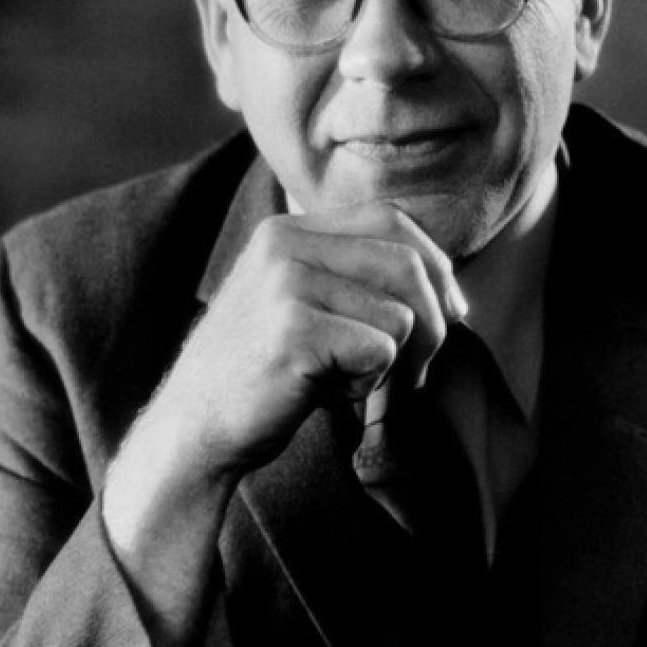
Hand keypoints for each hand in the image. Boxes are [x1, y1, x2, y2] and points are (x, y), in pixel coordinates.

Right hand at [163, 201, 466, 475]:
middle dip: (435, 321)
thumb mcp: (304, 305)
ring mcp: (287, 283)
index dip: (434, 262)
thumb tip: (449, 289)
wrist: (194, 428)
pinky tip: (325, 394)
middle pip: (405, 262)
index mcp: (287, 230)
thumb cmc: (263, 373)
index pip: (390, 218)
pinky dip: (368, 385)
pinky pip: (380, 351)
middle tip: (419, 372)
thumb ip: (355, 280)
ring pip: (399, 314)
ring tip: (347, 382)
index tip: (453, 310)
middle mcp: (285, 244)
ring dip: (393, 364)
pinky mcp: (294, 330)